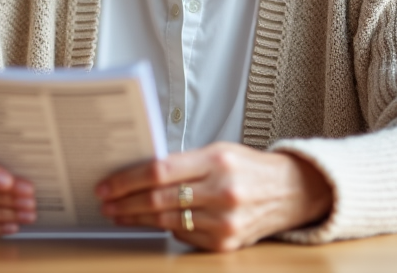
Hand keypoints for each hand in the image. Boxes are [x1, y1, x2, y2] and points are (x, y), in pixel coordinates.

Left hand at [95, 142, 331, 251]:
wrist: (291, 192)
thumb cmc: (249, 167)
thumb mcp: (218, 152)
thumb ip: (183, 162)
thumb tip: (139, 173)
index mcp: (216, 161)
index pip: (159, 171)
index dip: (126, 180)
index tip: (107, 185)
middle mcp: (222, 192)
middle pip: (158, 199)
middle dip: (124, 202)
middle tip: (105, 203)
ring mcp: (225, 221)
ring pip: (167, 221)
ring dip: (137, 219)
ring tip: (119, 214)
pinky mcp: (226, 244)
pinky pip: (184, 237)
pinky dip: (166, 229)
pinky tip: (153, 223)